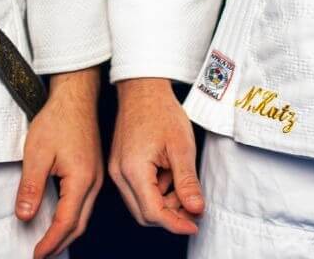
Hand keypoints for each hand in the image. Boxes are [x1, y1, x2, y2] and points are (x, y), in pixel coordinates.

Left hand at [16, 68, 101, 258]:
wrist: (75, 97)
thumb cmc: (58, 119)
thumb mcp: (36, 153)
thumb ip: (31, 187)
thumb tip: (25, 215)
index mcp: (81, 180)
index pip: (66, 222)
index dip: (50, 242)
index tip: (37, 254)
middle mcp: (94, 182)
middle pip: (79, 224)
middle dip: (60, 243)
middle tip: (42, 255)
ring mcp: (96, 176)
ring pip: (84, 215)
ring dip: (67, 232)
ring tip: (49, 243)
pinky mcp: (94, 171)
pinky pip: (86, 203)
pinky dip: (73, 218)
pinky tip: (62, 218)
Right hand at [106, 77, 203, 234]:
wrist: (143, 89)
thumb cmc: (160, 111)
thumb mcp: (181, 147)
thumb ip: (187, 182)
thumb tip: (195, 209)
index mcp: (133, 170)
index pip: (153, 213)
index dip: (176, 223)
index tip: (195, 225)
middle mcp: (120, 174)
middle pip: (144, 214)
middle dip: (171, 215)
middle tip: (194, 206)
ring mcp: (118, 171)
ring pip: (141, 204)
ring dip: (165, 203)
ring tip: (182, 182)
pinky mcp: (120, 166)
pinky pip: (138, 191)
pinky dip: (157, 191)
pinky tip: (170, 175)